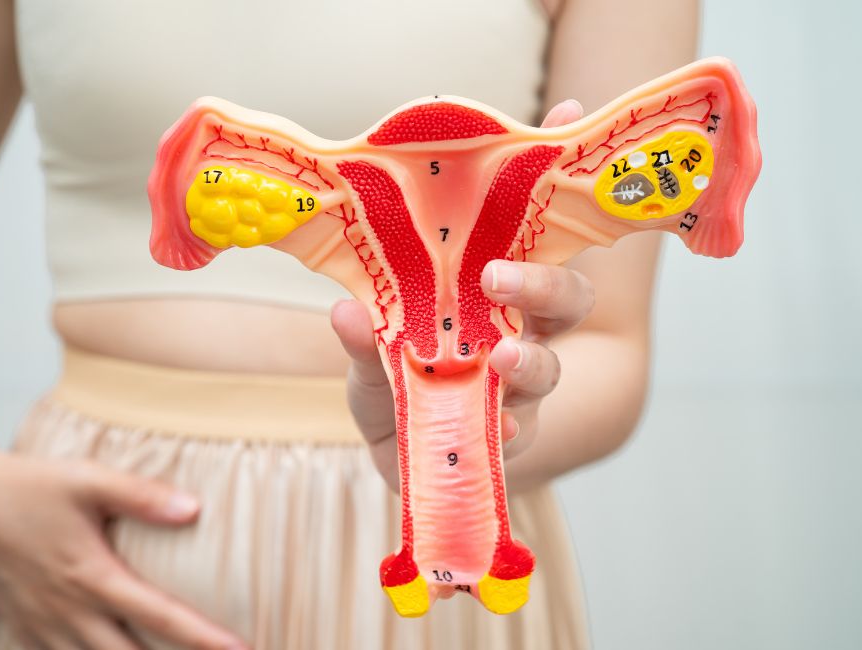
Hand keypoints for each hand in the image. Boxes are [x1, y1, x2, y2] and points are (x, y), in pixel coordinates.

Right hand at [0, 445, 248, 649]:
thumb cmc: (35, 486)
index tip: (241, 649)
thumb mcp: (89, 481)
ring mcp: (43, 627)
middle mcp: (69, 613)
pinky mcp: (24, 629)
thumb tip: (194, 510)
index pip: (161, 618)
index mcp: (93, 577)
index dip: (203, 638)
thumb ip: (142, 496)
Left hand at [331, 99, 592, 489]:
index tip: (563, 116)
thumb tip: (345, 313)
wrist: (399, 455)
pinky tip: (494, 426)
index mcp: (494, 297)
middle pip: (568, 299)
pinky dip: (507, 427)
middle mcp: (521, 335)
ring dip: (529, 359)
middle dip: (544, 283)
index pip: (533, 236)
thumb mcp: (372, 345)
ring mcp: (520, 390)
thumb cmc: (393, 382)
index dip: (553, 183)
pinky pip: (518, 432)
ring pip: (549, 368)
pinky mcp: (511, 440)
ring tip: (497, 357)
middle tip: (500, 275)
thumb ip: (363, 329)